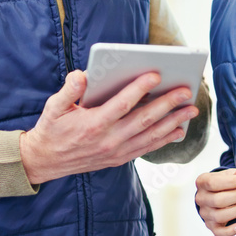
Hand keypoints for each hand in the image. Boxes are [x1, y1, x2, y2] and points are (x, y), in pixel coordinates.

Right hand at [19, 70, 197, 184]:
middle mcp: (108, 140)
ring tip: (190, 110)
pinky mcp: (118, 159)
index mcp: (92, 124)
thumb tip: (82, 74)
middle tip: (186, 91)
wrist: (45, 161)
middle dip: (167, 104)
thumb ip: (68, 90)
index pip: (122, 104)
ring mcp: (115, 152)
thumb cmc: (51, 129)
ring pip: (150, 136)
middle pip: (143, 120)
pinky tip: (177, 130)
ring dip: (173, 122)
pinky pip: (146, 148)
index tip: (156, 74)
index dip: (140, 89)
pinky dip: (164, 140)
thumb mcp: (53, 107)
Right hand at [195, 166, 235, 235]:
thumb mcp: (227, 174)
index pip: (214, 183)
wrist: (214, 194)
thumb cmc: (222, 183)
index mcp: (202, 182)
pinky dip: (231, 231)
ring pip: (220, 216)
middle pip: (218, 200)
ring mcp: (205, 214)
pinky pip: (219, 232)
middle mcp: (200, 199)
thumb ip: (235, 173)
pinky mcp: (211, 226)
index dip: (233, 182)